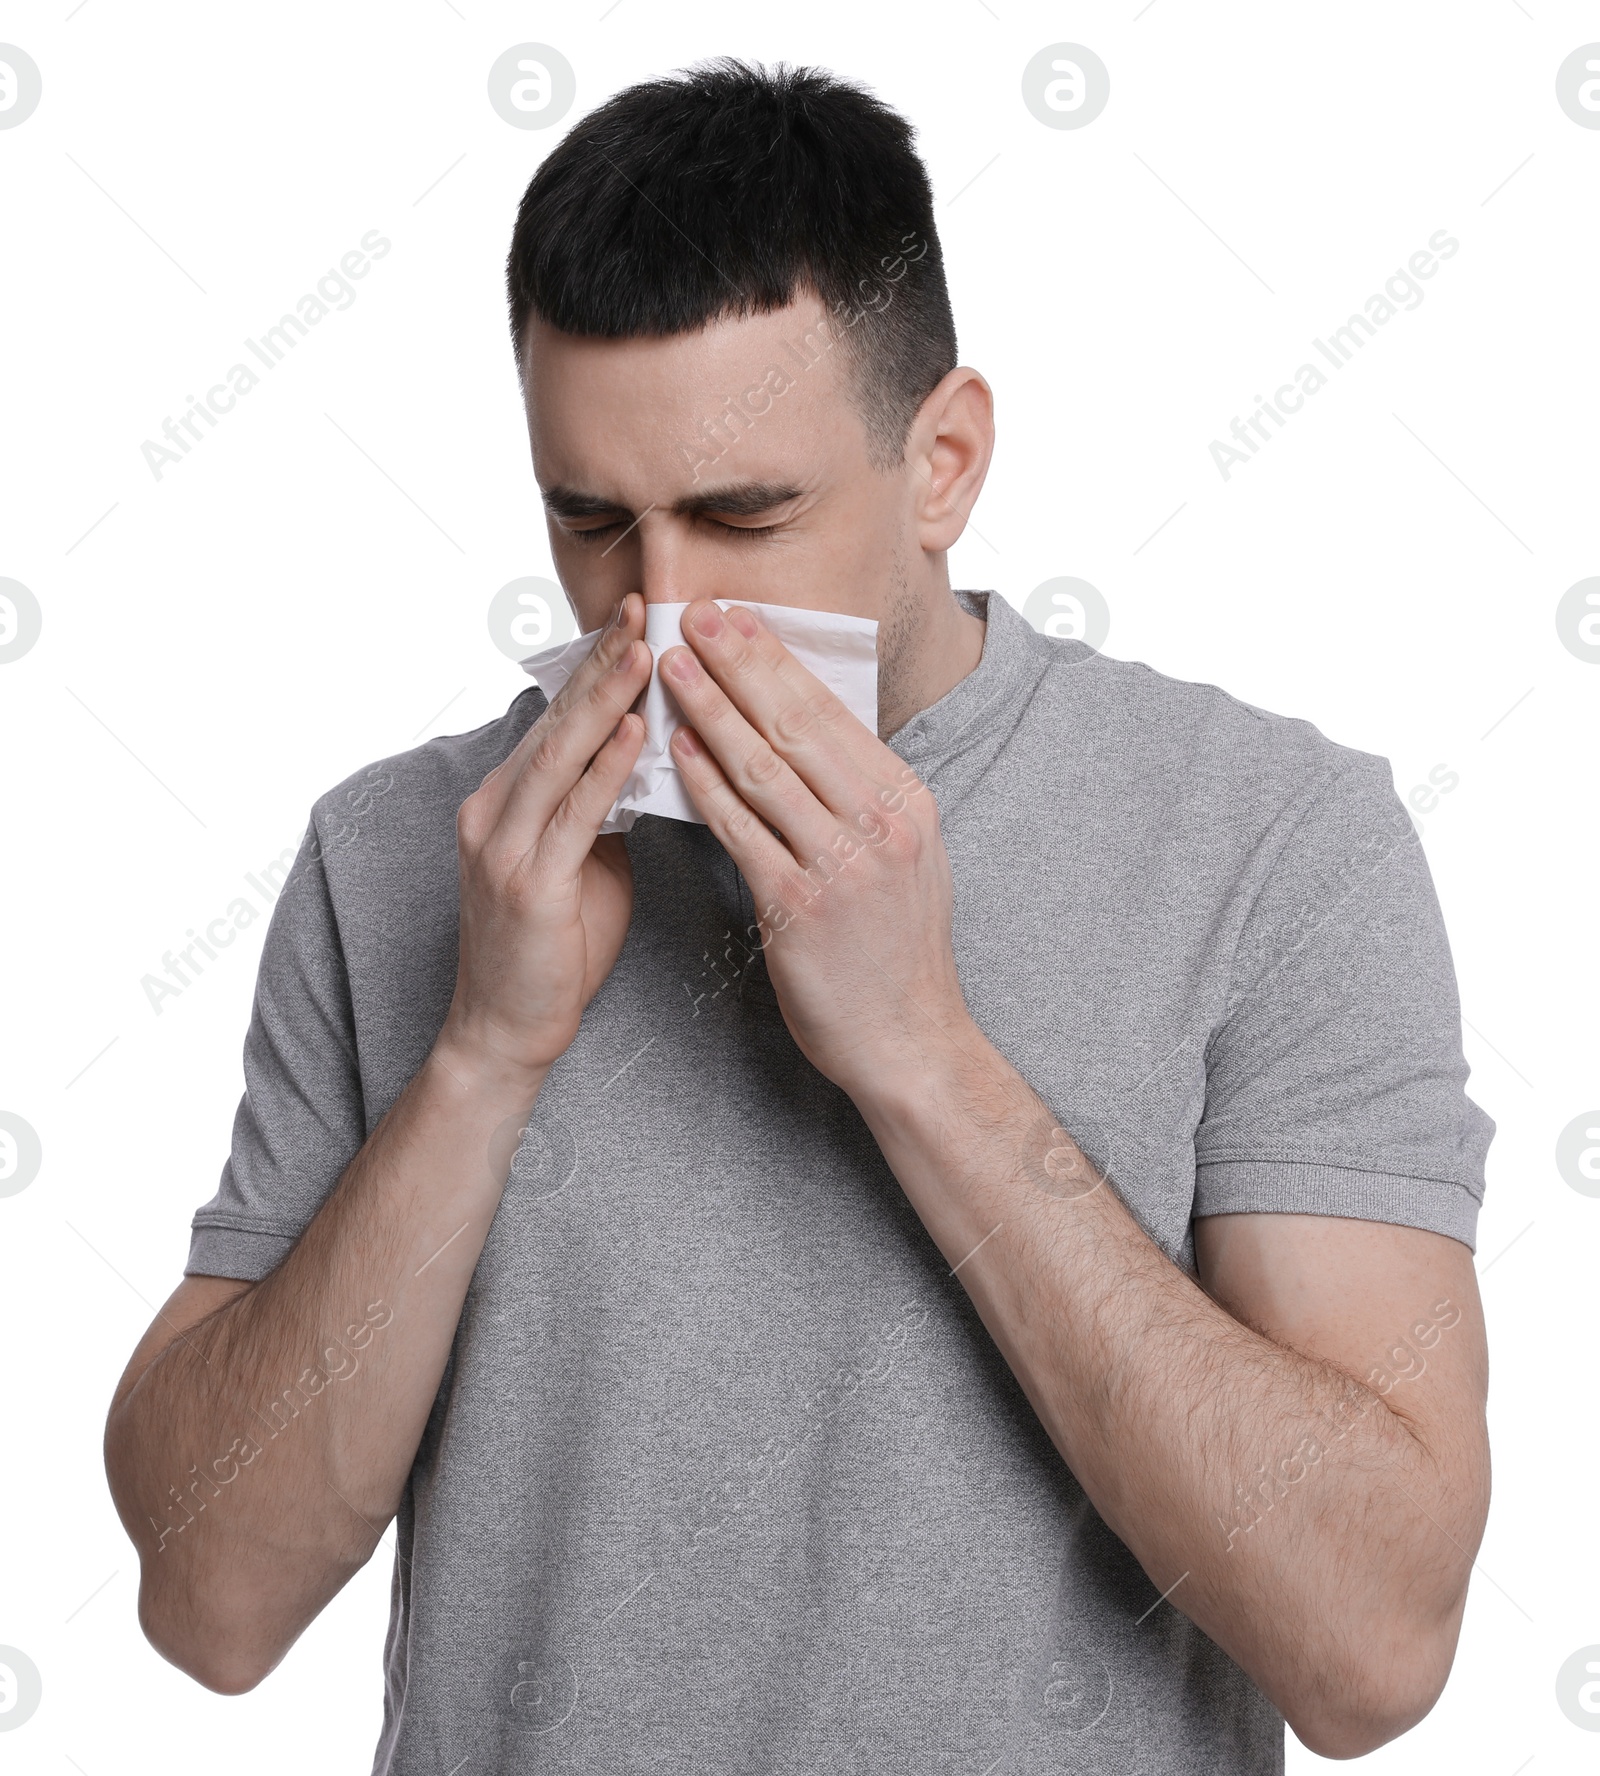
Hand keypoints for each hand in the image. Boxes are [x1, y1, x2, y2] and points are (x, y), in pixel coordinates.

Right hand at [437, 593, 651, 1083]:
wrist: (505, 1030)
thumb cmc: (553, 951)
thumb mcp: (584, 866)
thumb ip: (604, 812)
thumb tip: (650, 764)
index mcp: (507, 800)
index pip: (560, 720)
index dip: (598, 668)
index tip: (639, 619)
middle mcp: (495, 810)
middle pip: (559, 722)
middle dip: (604, 661)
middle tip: (644, 605)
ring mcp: (503, 845)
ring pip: (563, 755)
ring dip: (609, 698)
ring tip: (647, 648)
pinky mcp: (526, 884)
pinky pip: (575, 814)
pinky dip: (608, 768)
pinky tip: (639, 731)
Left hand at [660, 599, 975, 1105]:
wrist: (910, 1040)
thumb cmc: (896, 951)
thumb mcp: (905, 857)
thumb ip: (862, 798)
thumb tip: (806, 737)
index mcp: (906, 802)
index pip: (832, 711)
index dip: (777, 658)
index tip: (737, 617)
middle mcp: (880, 823)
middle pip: (797, 724)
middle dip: (739, 661)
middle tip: (693, 614)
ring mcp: (842, 864)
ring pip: (764, 767)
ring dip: (711, 710)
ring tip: (670, 668)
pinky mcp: (799, 906)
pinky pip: (741, 829)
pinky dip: (705, 784)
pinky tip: (676, 751)